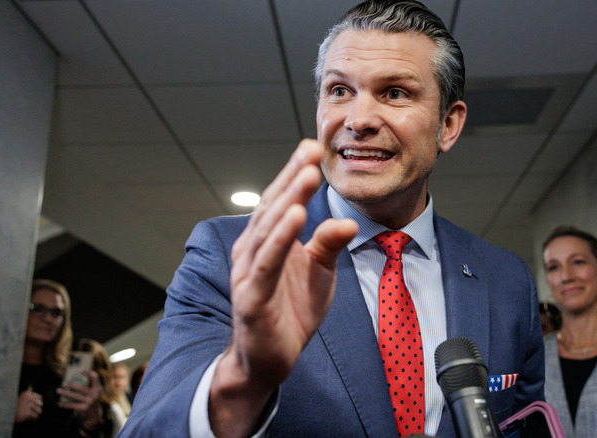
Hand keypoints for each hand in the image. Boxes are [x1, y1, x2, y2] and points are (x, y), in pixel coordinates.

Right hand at [15, 389, 42, 422]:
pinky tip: (29, 417)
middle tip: (35, 410)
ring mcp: (28, 405)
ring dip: (36, 413)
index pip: (39, 397)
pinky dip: (33, 418)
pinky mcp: (28, 413)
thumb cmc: (14, 407)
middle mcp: (28, 398)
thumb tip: (40, 398)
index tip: (36, 405)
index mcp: (26, 394)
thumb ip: (28, 397)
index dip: (38, 402)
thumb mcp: (20, 399)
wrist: (7, 414)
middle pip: (40, 404)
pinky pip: (35, 416)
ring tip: (32, 414)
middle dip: (38, 408)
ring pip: (39, 410)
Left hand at [58, 370, 102, 421]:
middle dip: (71, 385)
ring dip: (65, 393)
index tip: (81, 370)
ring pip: (75, 397)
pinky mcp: (85, 408)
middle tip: (63, 383)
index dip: (89, 373)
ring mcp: (90, 402)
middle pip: (81, 388)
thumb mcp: (95, 390)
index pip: (95, 378)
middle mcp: (95, 395)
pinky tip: (60, 403)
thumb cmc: (92, 398)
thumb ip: (91, 383)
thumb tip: (80, 372)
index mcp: (98, 388)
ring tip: (58, 390)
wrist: (95, 413)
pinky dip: (66, 405)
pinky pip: (73, 406)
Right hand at [210, 139, 358, 436]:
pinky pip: (267, 262)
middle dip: (293, 178)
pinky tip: (294, 217)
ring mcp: (249, 272)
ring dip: (288, 200)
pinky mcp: (251, 297)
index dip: (295, 174)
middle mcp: (252, 250)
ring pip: (269, 229)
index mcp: (267, 241)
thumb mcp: (319, 273)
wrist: (268, 359)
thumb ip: (328, 244)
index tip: (313, 148)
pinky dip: (280, 238)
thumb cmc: (290, 312)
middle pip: (273, 207)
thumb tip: (348, 220)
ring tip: (307, 175)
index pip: (281, 200)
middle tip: (311, 151)